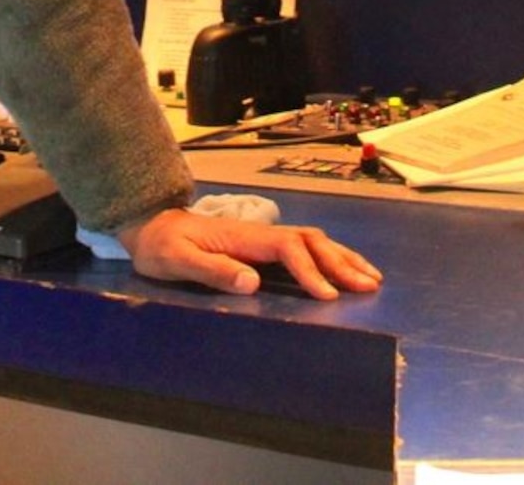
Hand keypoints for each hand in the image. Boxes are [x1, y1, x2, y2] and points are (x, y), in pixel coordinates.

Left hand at [117, 208, 382, 300]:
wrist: (152, 226)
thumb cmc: (163, 247)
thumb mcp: (178, 260)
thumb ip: (213, 270)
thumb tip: (253, 281)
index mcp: (244, 237)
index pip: (288, 249)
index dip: (310, 271)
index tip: (327, 296)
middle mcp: (260, 233)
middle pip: (311, 241)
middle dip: (341, 263)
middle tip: (369, 286)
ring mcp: (263, 238)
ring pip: (314, 241)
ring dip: (342, 258)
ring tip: (371, 277)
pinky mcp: (263, 247)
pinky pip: (305, 248)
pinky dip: (330, 258)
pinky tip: (343, 270)